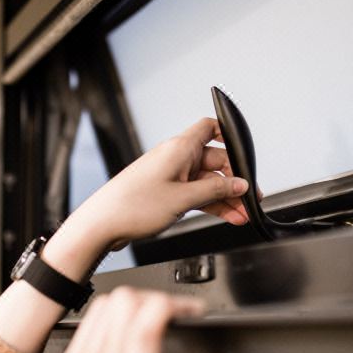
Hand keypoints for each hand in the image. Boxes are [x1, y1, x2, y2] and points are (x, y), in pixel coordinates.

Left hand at [63, 117, 252, 251]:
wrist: (102, 224)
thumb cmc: (133, 206)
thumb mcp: (183, 198)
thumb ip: (215, 191)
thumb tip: (239, 185)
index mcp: (179, 148)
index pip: (209, 128)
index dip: (228, 135)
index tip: (246, 152)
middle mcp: (175, 158)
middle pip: (214, 161)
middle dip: (234, 180)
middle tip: (250, 200)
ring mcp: (170, 176)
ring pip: (207, 182)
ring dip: (226, 197)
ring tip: (243, 214)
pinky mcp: (165, 193)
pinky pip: (196, 194)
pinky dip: (211, 204)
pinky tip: (227, 216)